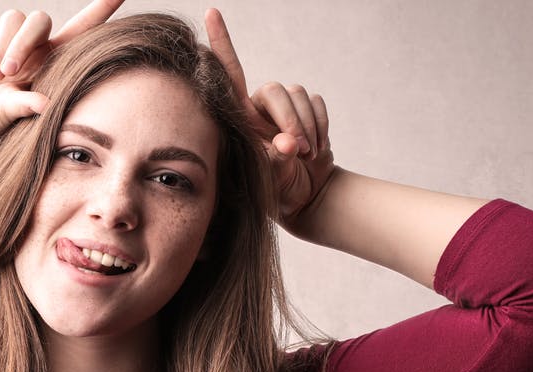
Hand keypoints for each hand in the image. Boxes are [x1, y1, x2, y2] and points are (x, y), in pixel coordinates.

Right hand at [0, 0, 124, 154]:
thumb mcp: (11, 115)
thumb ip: (27, 105)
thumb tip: (47, 103)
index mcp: (47, 62)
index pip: (78, 31)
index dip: (98, 11)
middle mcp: (29, 45)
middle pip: (40, 20)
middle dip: (25, 44)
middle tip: (10, 73)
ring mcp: (4, 37)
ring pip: (15, 18)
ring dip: (5, 47)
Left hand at [204, 9, 336, 234]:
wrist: (305, 193)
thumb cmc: (276, 187)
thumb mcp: (269, 178)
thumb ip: (275, 160)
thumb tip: (288, 144)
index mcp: (240, 117)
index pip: (228, 75)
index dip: (221, 43)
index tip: (211, 12)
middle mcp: (259, 107)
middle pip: (275, 90)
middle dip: (290, 120)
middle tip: (298, 150)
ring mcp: (284, 108)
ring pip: (298, 95)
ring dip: (308, 126)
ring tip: (307, 154)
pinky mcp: (307, 109)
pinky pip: (317, 102)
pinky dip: (321, 126)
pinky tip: (317, 148)